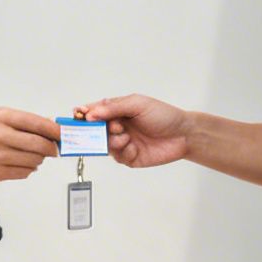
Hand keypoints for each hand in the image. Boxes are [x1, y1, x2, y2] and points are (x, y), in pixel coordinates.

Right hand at [0, 108, 58, 182]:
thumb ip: (22, 122)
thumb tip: (50, 129)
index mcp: (2, 117)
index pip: (37, 124)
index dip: (55, 131)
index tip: (64, 135)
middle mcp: (0, 136)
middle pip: (39, 145)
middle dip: (51, 147)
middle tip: (53, 148)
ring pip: (34, 161)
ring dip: (39, 159)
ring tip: (34, 155)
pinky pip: (24, 173)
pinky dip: (29, 169)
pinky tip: (23, 163)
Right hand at [76, 94, 190, 168]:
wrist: (183, 134)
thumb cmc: (163, 115)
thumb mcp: (137, 104)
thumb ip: (114, 107)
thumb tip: (91, 113)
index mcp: (117, 111)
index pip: (94, 112)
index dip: (83, 114)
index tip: (78, 115)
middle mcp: (117, 127)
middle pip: (95, 131)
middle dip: (98, 130)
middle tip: (112, 128)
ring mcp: (123, 143)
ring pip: (105, 145)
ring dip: (113, 141)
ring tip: (126, 137)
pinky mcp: (130, 157)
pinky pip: (117, 157)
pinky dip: (123, 152)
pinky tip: (134, 147)